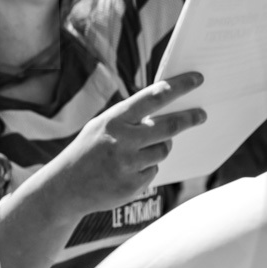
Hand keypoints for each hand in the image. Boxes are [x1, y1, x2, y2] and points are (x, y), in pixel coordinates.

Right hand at [49, 72, 205, 214]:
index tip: (198, 79)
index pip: (153, 98)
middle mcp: (122, 141)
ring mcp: (128, 165)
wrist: (64, 188)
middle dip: (190, 118)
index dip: (178, 87)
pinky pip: (153, 171)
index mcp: (113, 120)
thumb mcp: (100, 127)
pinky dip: (146, 169)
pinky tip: (125, 172)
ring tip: (138, 152)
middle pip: (169, 127)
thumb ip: (129, 119)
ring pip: (163, 150)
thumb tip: (168, 112)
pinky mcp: (132, 186)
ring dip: (160, 148)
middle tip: (201, 115)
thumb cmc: (87, 151)